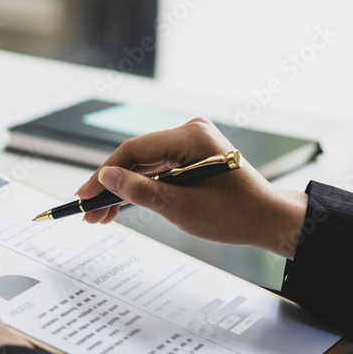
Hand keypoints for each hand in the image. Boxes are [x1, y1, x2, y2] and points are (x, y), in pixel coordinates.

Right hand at [75, 118, 307, 258]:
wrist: (268, 220)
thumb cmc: (235, 214)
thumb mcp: (181, 207)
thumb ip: (139, 191)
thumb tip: (106, 178)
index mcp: (191, 138)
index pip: (133, 151)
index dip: (104, 174)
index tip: (84, 195)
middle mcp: (189, 133)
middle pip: (135, 157)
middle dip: (110, 186)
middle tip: (88, 210)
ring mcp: (190, 143)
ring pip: (143, 165)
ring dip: (122, 189)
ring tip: (100, 215)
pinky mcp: (190, 155)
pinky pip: (156, 169)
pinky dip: (139, 187)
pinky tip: (119, 205)